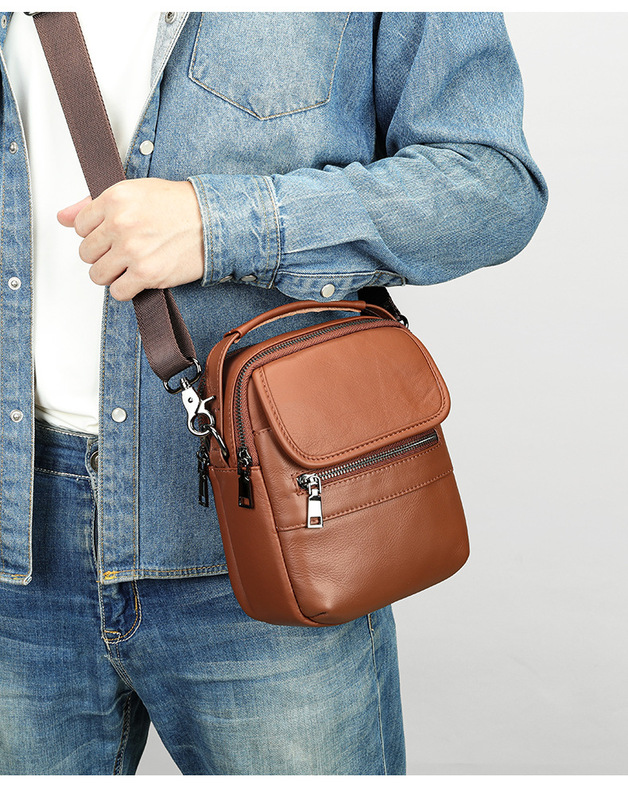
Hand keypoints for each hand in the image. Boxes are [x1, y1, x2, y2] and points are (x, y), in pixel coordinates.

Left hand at [58, 178, 204, 300]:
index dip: (96, 233)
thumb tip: (63, 216)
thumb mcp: (135, 192)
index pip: (80, 226)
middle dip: (103, 254)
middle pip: (86, 253)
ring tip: (129, 266)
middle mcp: (121, 224)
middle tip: (122, 251)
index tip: (111, 235)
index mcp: (115, 199)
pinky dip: (126, 290)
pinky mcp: (147, 273)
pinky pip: (118, 292)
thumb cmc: (179, 206)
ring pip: (98, 274)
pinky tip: (138, 278)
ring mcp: (132, 250)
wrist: (213, 221)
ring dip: (112, 274)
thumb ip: (93, 204)